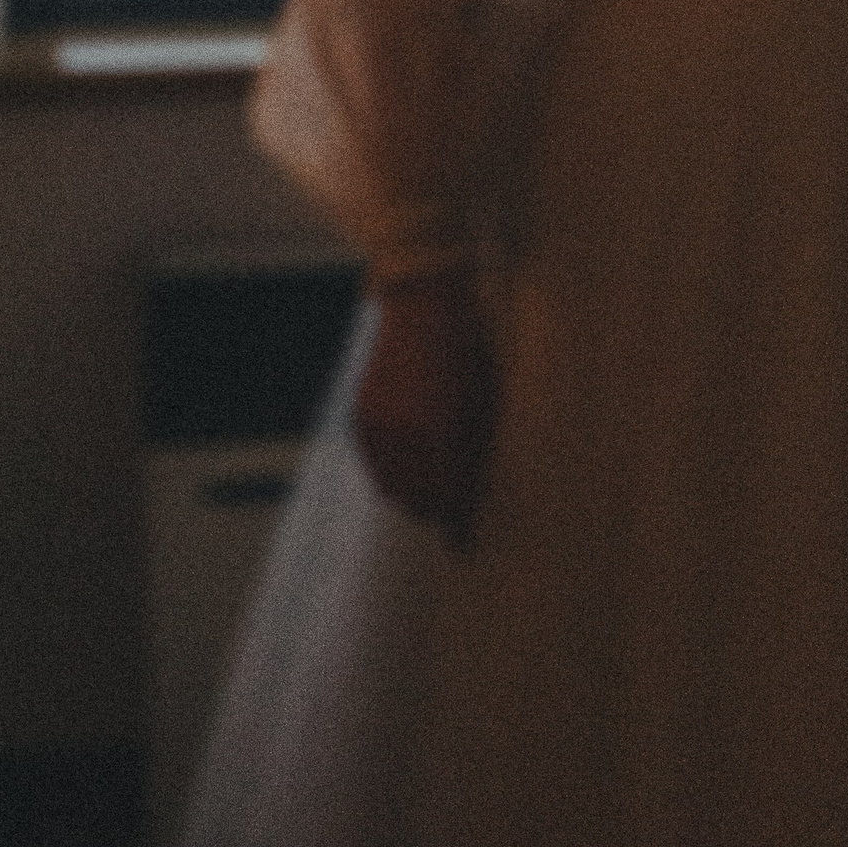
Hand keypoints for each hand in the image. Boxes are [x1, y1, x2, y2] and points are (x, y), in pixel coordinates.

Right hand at [352, 272, 496, 549]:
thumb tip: (470, 495)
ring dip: (412, 494)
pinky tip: (407, 464)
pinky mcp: (363, 413)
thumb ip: (475, 452)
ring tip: (430, 488)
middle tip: (451, 512)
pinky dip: (390, 470)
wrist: (425, 301)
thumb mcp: (484, 400)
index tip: (464, 545)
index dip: (458, 526)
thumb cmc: (469, 347)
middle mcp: (406, 434)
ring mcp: (380, 424)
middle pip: (418, 499)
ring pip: (392, 486)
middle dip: (436, 510)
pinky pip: (374, 462)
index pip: (450, 498)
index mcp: (443, 432)